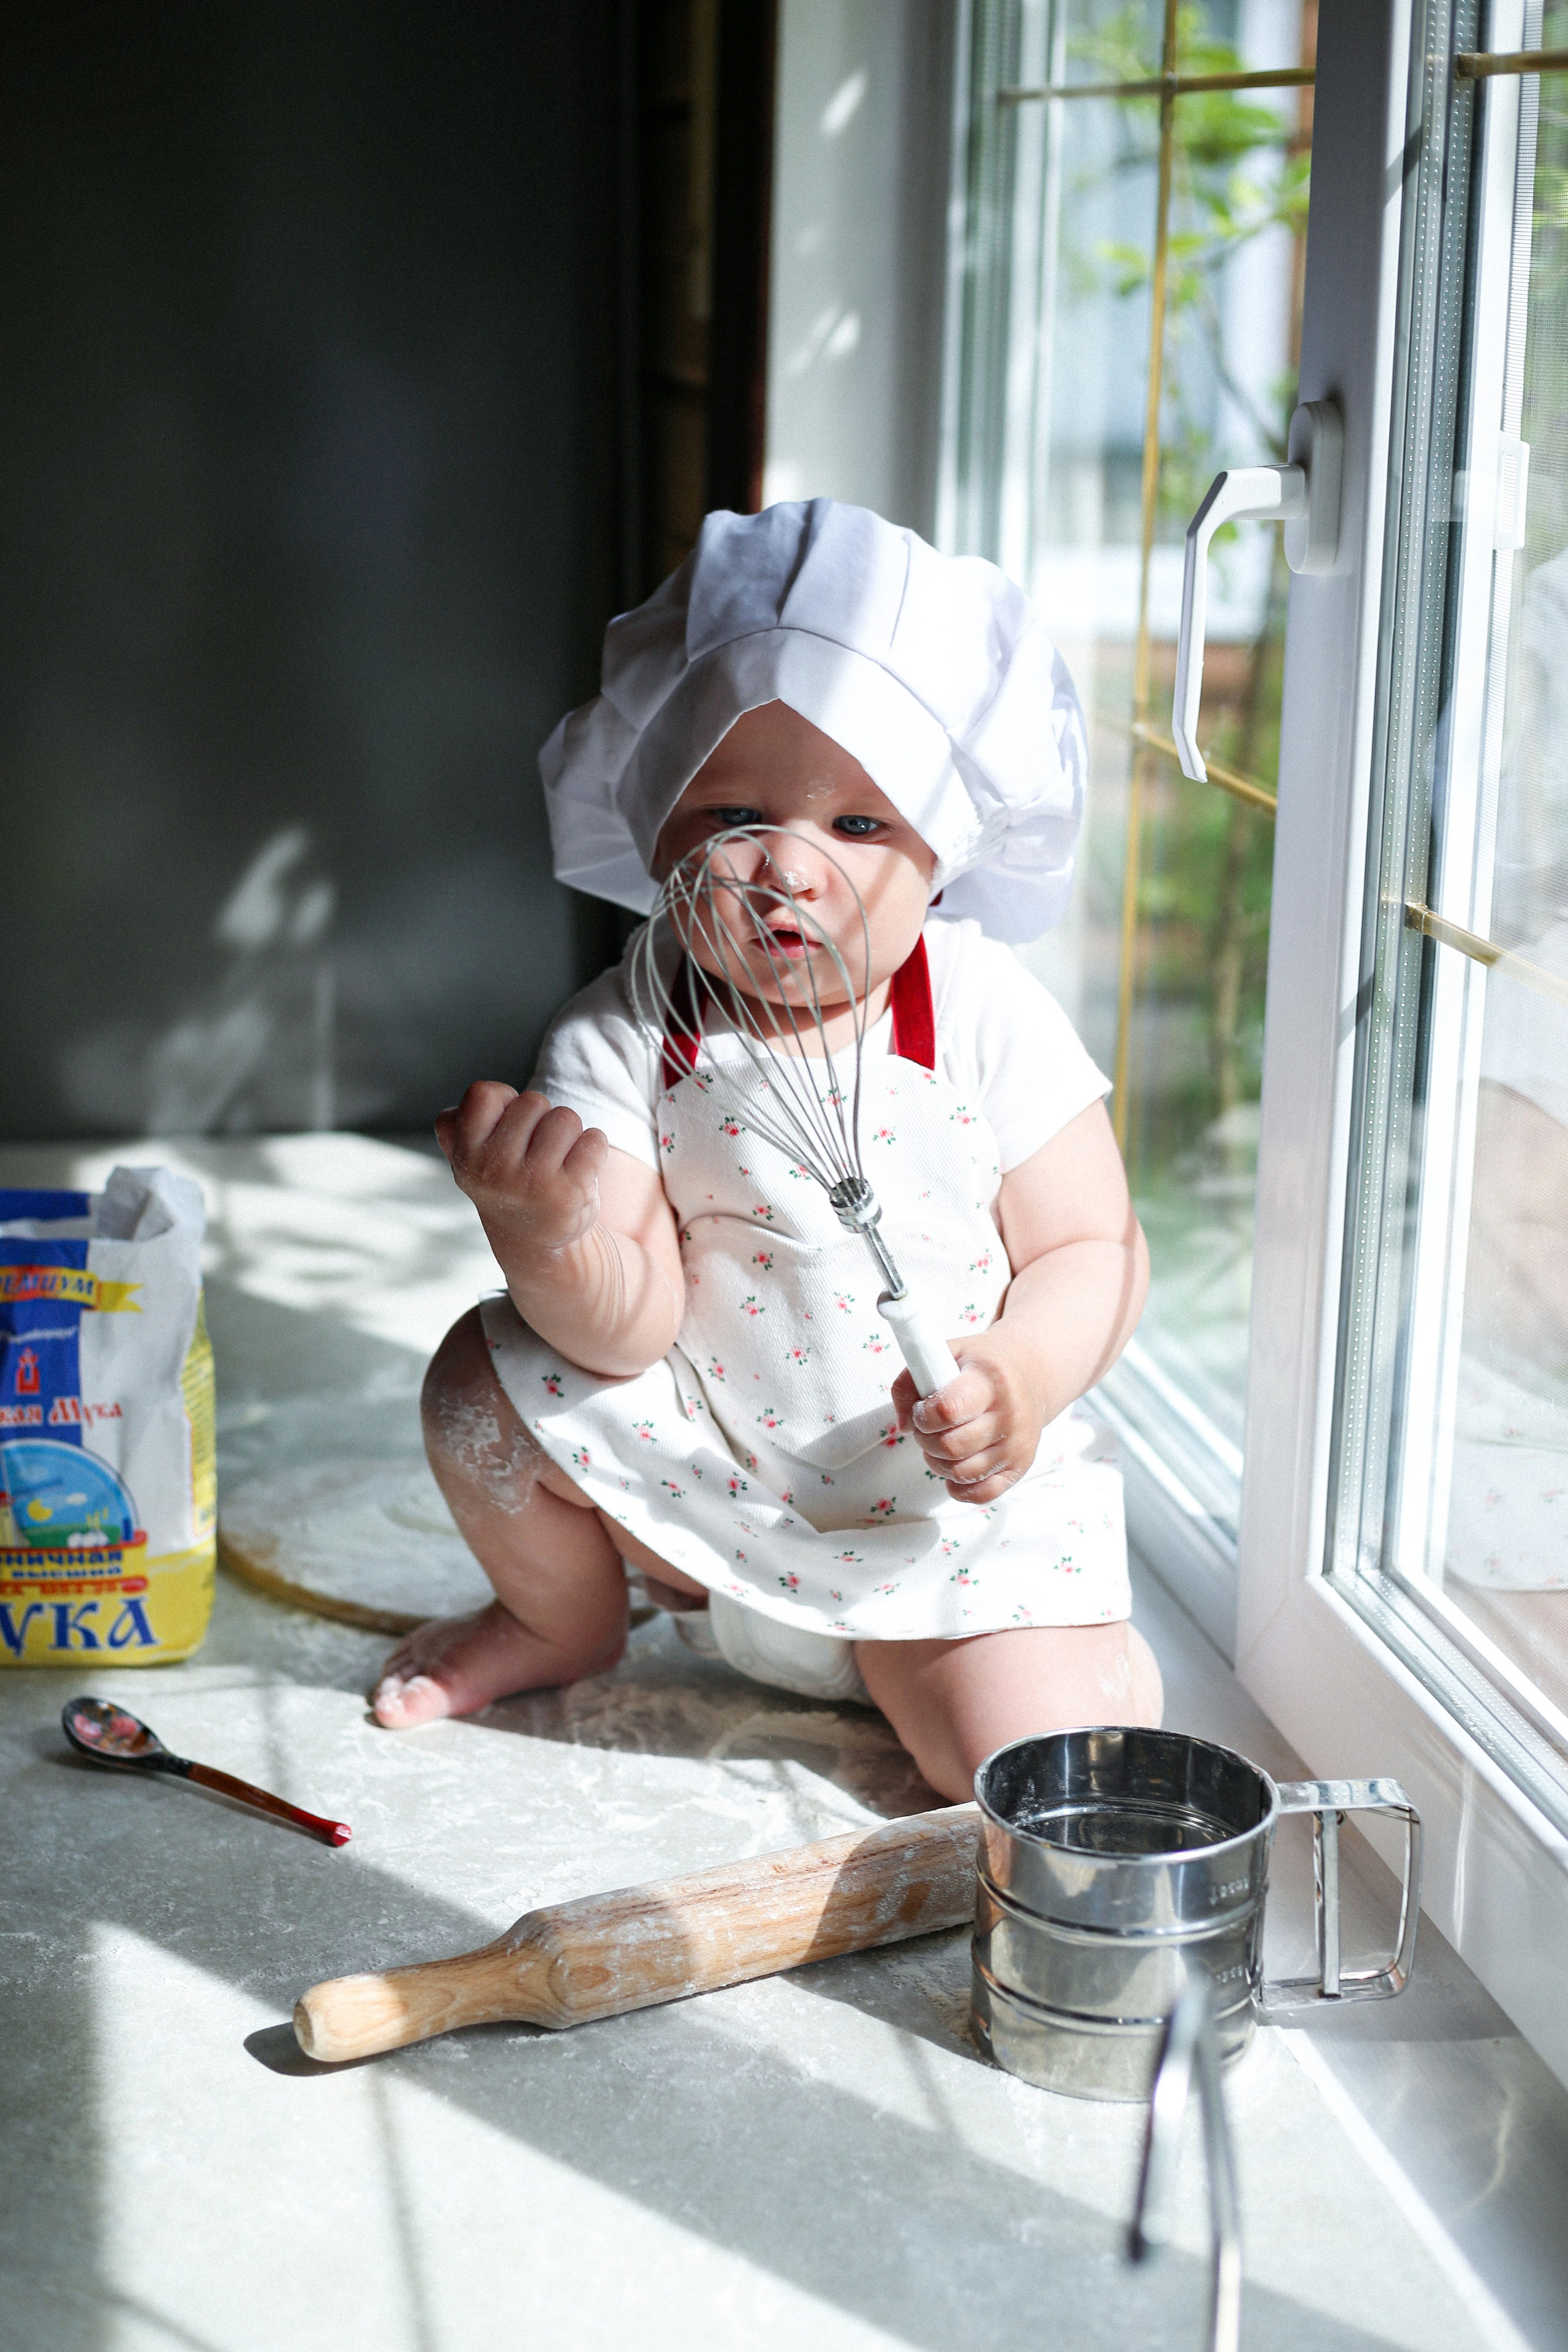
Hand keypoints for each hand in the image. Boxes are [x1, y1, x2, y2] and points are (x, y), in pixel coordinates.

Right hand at [436, 1082, 607, 1262]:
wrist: (537, 1242)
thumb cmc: (507, 1182)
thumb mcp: (470, 1157)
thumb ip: (456, 1127)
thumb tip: (460, 1110)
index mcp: (466, 1156)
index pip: (483, 1093)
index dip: (504, 1101)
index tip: (508, 1127)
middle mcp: (493, 1171)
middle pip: (532, 1101)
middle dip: (541, 1118)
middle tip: (536, 1152)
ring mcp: (532, 1184)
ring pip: (566, 1118)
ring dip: (569, 1133)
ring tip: (557, 1161)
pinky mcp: (569, 1194)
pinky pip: (595, 1139)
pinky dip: (594, 1147)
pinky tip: (581, 1168)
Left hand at [890, 1329, 1045, 1504]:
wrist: (1030, 1375)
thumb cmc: (981, 1366)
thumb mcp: (945, 1355)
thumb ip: (911, 1382)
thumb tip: (904, 1425)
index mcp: (991, 1380)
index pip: (948, 1410)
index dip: (923, 1415)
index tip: (923, 1409)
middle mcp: (1010, 1415)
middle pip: (950, 1447)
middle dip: (927, 1439)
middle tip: (929, 1426)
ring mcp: (1017, 1445)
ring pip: (960, 1473)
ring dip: (939, 1462)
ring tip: (943, 1441)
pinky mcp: (1020, 1466)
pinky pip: (981, 1494)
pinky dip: (960, 1486)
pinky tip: (957, 1464)